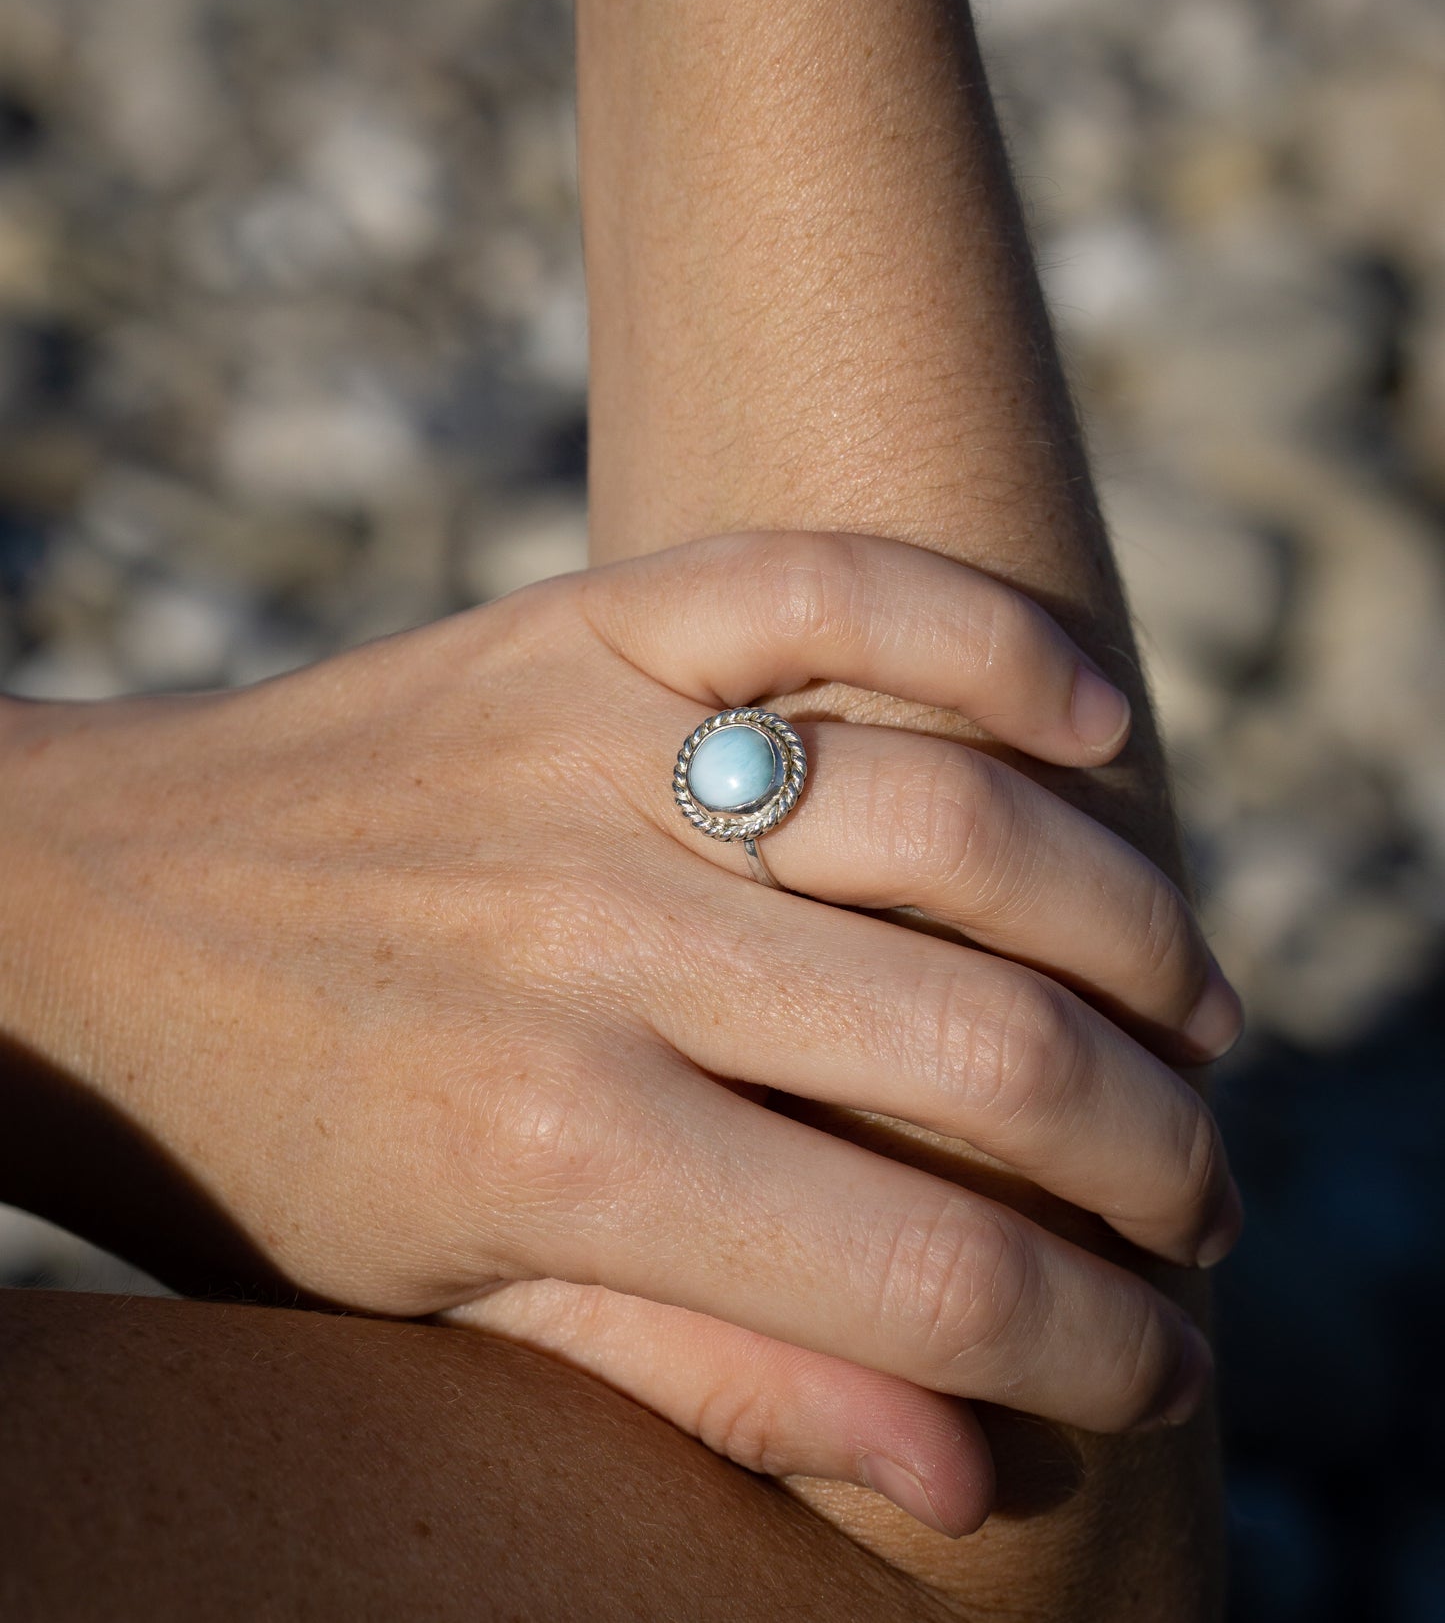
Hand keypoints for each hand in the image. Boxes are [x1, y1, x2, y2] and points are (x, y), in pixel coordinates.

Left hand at [0, 530, 1240, 1536]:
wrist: (77, 913)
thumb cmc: (263, 1142)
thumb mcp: (455, 1303)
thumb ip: (716, 1377)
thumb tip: (981, 1469)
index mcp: (564, 1150)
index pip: (932, 1278)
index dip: (1101, 1347)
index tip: (1170, 1365)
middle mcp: (598, 939)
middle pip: (995, 1054)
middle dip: (1166, 1160)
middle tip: (1206, 1197)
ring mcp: (595, 753)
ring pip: (966, 824)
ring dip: (1137, 934)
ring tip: (1193, 1015)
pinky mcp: (581, 627)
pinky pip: (830, 588)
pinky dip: (993, 641)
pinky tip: (1095, 727)